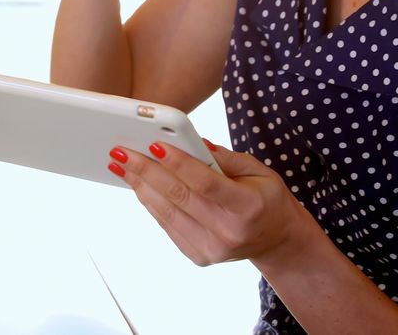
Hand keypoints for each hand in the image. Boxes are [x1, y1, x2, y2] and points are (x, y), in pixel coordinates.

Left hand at [107, 139, 311, 265]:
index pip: (205, 182)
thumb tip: (190, 141)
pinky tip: (136, 184)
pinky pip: (166, 225)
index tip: (154, 144)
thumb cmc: (266, 198)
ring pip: (166, 212)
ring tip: (120, 165)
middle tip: (120, 151)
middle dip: (145, 171)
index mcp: (248, 207)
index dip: (178, 163)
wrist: (278, 242)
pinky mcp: (198, 256)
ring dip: (139, 185)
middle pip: (178, 196)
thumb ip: (224, 157)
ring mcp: (211, 249)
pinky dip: (149, 202)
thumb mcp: (258, 171)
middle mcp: (228, 232)